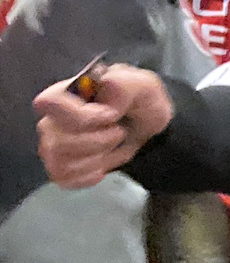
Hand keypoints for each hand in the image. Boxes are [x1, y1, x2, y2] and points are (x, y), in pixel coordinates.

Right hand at [34, 66, 173, 187]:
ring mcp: (53, 144)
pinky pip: (65, 178)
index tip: (111, 116)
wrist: (147, 129)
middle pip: (60, 140)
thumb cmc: (138, 103)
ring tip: (113, 147)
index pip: (49, 103)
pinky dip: (90, 175)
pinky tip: (103, 165)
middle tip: (120, 132)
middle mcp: (51, 119)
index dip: (81, 115)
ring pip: (63, 162)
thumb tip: (106, 86)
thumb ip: (125, 84)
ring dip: (99, 159)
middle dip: (100, 141)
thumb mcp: (143, 85)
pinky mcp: (60, 166)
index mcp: (65, 93)